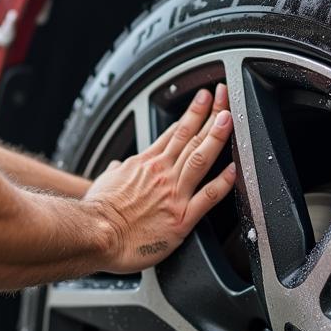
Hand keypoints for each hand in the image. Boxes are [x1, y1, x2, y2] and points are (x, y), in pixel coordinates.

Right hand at [84, 84, 235, 272]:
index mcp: (145, 164)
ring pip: (200, 158)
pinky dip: (223, 182)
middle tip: (223, 95)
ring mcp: (173, 194)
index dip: (191, 114)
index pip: (174, 133)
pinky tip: (234, 169)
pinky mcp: (181, 218)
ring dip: (217, 136)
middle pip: (191, 137)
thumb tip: (117, 167)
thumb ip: (116, 172)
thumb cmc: (98, 213)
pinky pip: (208, 197)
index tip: (203, 100)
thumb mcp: (104, 183)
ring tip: (229, 117)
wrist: (95, 235)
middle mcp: (162, 173)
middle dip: (209, 113)